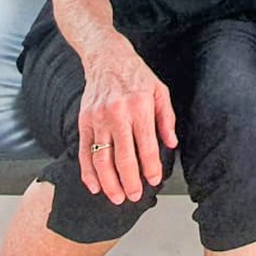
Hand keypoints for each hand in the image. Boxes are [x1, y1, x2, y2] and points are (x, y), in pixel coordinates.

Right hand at [77, 42, 177, 204]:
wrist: (106, 58)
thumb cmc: (136, 75)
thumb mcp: (160, 91)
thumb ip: (167, 119)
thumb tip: (171, 144)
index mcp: (139, 107)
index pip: (146, 146)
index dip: (150, 167)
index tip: (153, 180)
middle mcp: (117, 114)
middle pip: (122, 157)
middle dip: (129, 182)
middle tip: (134, 196)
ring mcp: (97, 119)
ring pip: (101, 159)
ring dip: (109, 183)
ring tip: (117, 197)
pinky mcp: (83, 122)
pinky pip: (84, 152)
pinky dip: (88, 172)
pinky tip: (95, 186)